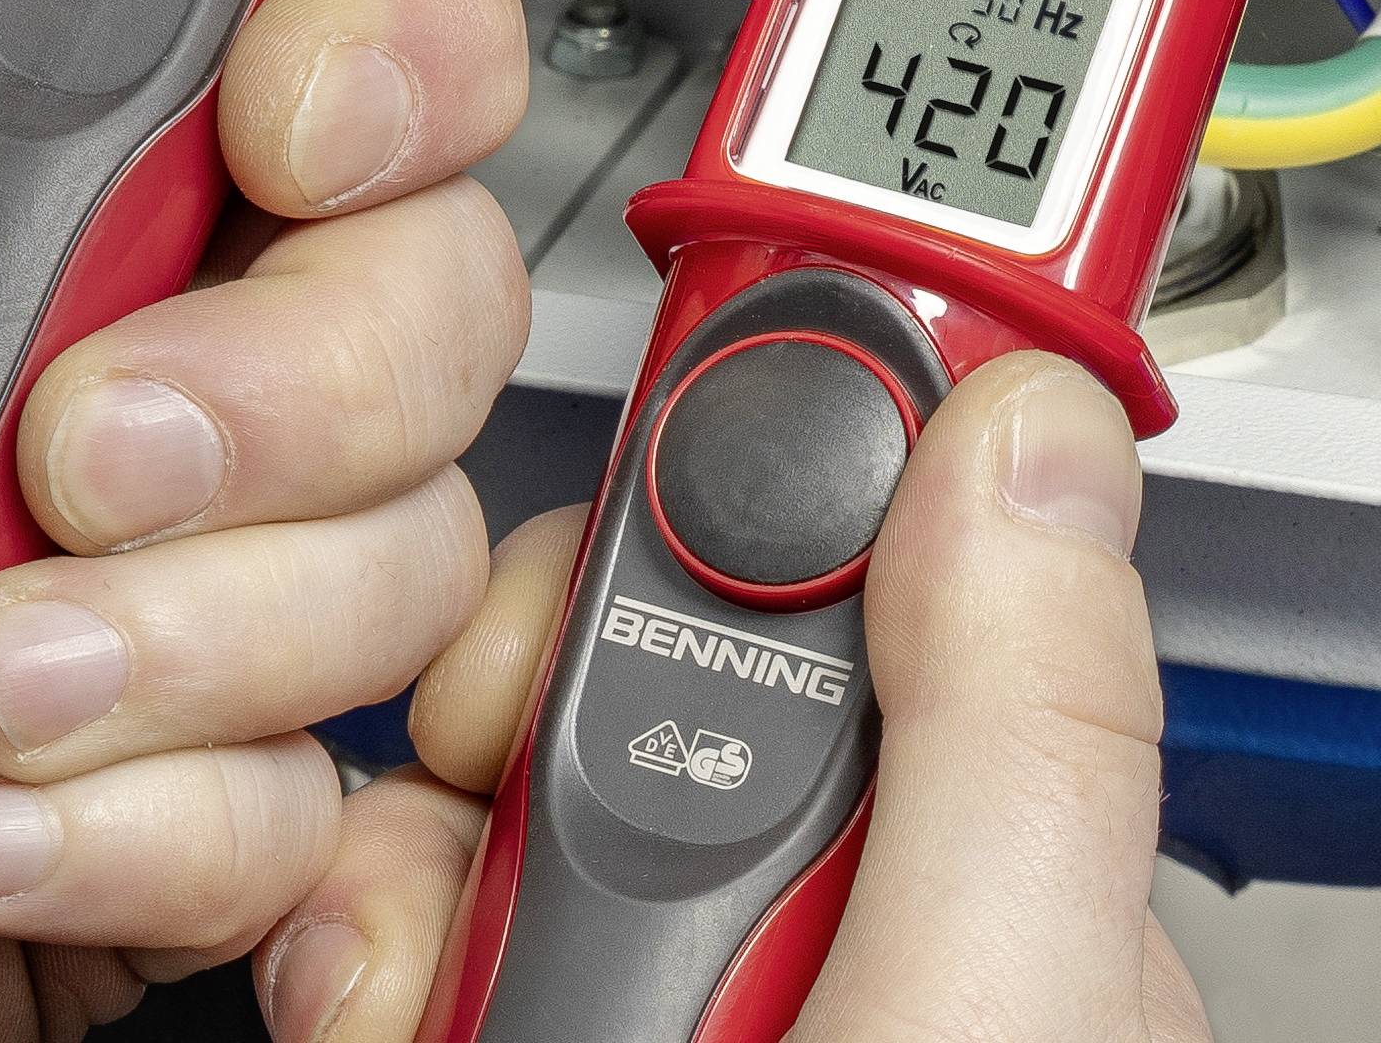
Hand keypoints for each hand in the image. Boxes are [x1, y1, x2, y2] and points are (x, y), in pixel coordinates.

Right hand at [247, 352, 1210, 1042]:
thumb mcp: (991, 1005)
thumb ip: (1023, 721)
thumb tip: (1030, 404)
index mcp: (999, 874)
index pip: (870, 547)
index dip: (747, 441)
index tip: (635, 399)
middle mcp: (841, 915)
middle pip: (645, 648)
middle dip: (525, 678)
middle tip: (496, 776)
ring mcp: (675, 982)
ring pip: (495, 780)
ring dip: (405, 838)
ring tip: (407, 970)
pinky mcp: (513, 1014)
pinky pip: (400, 906)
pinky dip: (350, 935)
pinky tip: (367, 1001)